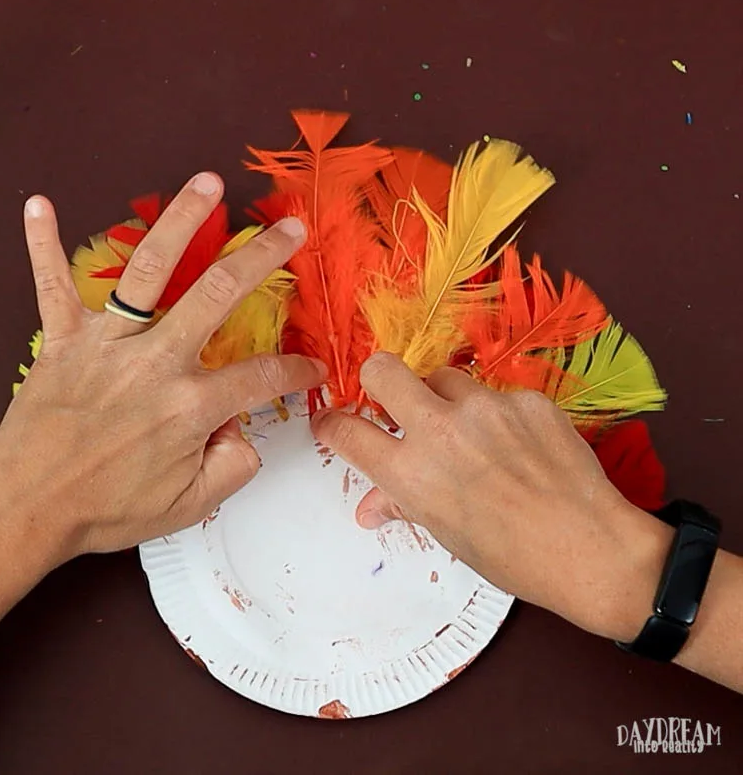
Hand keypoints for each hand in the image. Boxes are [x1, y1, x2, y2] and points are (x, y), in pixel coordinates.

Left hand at [0, 172, 325, 563]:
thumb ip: (231, 470)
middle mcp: (155, 362)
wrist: (25, 509)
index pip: (261, 378)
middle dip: (261, 257)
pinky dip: (43, 245)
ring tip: (207, 185)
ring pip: (150, 270)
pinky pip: (52, 285)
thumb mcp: (186, 508)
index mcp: (189, 406)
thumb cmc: (104, 510)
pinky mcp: (61, 340)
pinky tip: (39, 203)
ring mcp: (107, 343)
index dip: (297, 371)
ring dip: (182, 222)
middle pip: (218, 295)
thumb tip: (246, 435)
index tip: (313, 368)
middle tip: (291, 229)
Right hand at [311, 353, 671, 640]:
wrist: (591, 549)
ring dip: (444, 398)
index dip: (332, 425)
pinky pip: (495, 394)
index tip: (333, 424)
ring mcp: (486, 407)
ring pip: (443, 376)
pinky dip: (496, 415)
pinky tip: (518, 445)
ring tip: (470, 433)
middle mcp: (441, 430)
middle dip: (378, 380)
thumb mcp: (446, 533)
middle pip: (383, 369)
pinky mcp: (526, 398)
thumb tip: (369, 509)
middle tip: (393, 401)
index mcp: (411, 473)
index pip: (347, 431)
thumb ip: (403, 505)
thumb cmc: (509, 556)